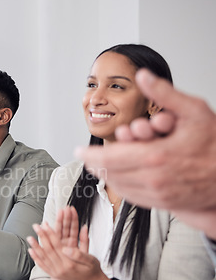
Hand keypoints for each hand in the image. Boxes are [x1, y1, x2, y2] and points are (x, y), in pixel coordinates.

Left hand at [28, 206, 91, 279]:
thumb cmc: (92, 269)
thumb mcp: (91, 260)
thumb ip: (79, 254)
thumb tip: (67, 247)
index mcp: (70, 264)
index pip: (57, 245)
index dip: (51, 234)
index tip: (46, 225)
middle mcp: (61, 269)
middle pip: (48, 250)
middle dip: (41, 237)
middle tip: (36, 226)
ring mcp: (56, 272)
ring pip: (43, 257)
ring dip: (35, 246)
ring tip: (29, 237)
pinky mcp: (54, 274)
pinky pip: (42, 265)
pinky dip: (36, 258)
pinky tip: (31, 251)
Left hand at [76, 69, 215, 237]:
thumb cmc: (215, 144)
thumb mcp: (194, 111)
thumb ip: (164, 93)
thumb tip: (143, 76)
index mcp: (155, 157)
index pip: (110, 159)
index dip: (90, 156)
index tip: (78, 151)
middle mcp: (153, 179)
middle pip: (111, 174)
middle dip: (95, 165)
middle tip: (87, 158)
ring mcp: (158, 194)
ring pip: (120, 186)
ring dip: (107, 176)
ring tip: (100, 166)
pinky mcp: (163, 203)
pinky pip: (133, 197)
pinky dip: (122, 186)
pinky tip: (119, 177)